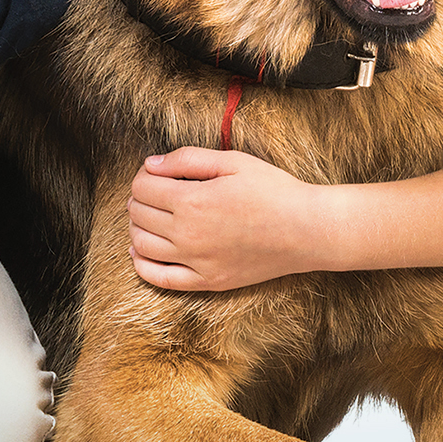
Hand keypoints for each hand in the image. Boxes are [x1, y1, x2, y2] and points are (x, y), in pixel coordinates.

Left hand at [127, 147, 342, 289]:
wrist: (307, 230)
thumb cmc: (275, 191)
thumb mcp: (233, 161)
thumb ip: (188, 159)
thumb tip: (151, 164)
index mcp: (193, 201)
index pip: (143, 187)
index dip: (144, 175)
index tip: (155, 172)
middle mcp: (188, 234)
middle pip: (139, 215)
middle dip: (139, 198)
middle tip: (153, 190)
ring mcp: (196, 262)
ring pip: (141, 246)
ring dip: (136, 227)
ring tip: (148, 216)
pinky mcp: (207, 282)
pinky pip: (159, 279)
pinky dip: (141, 265)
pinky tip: (140, 252)